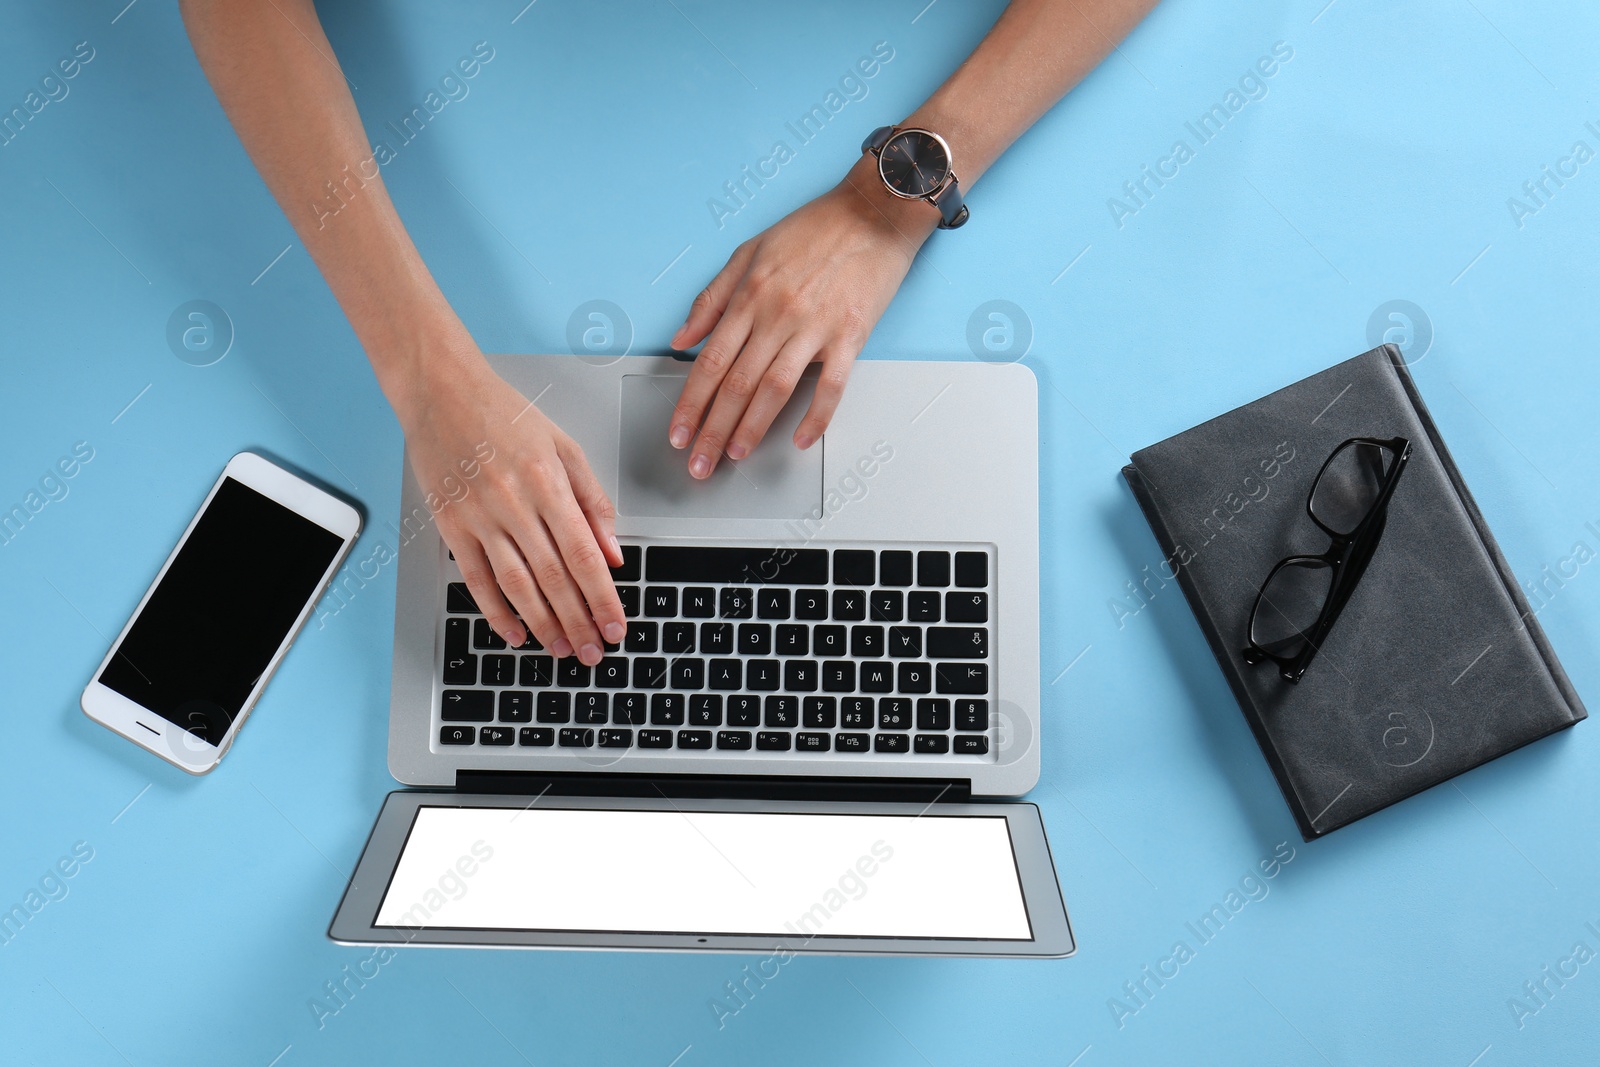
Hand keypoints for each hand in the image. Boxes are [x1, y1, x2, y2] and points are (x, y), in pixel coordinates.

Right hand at [398, 349, 625, 665]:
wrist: (442, 392)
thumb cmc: (505, 414)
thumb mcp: (565, 446)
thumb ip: (593, 501)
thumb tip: (613, 552)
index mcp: (549, 483)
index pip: (584, 555)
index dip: (603, 597)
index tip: (616, 625)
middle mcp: (514, 503)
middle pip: (554, 577)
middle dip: (579, 621)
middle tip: (595, 651)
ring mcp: (479, 517)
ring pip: (516, 585)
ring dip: (543, 624)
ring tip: (563, 650)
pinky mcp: (450, 525)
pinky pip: (475, 579)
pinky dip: (496, 611)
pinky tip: (515, 632)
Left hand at [668, 157, 937, 476]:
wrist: (874, 212)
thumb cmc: (815, 228)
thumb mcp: (749, 252)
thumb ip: (712, 298)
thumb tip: (681, 338)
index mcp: (749, 295)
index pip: (710, 361)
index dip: (691, 403)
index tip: (678, 433)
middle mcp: (777, 314)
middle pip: (736, 384)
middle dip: (712, 429)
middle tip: (699, 463)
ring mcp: (815, 326)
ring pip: (774, 389)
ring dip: (752, 428)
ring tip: (735, 455)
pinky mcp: (851, 334)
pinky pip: (831, 385)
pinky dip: (816, 416)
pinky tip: (801, 440)